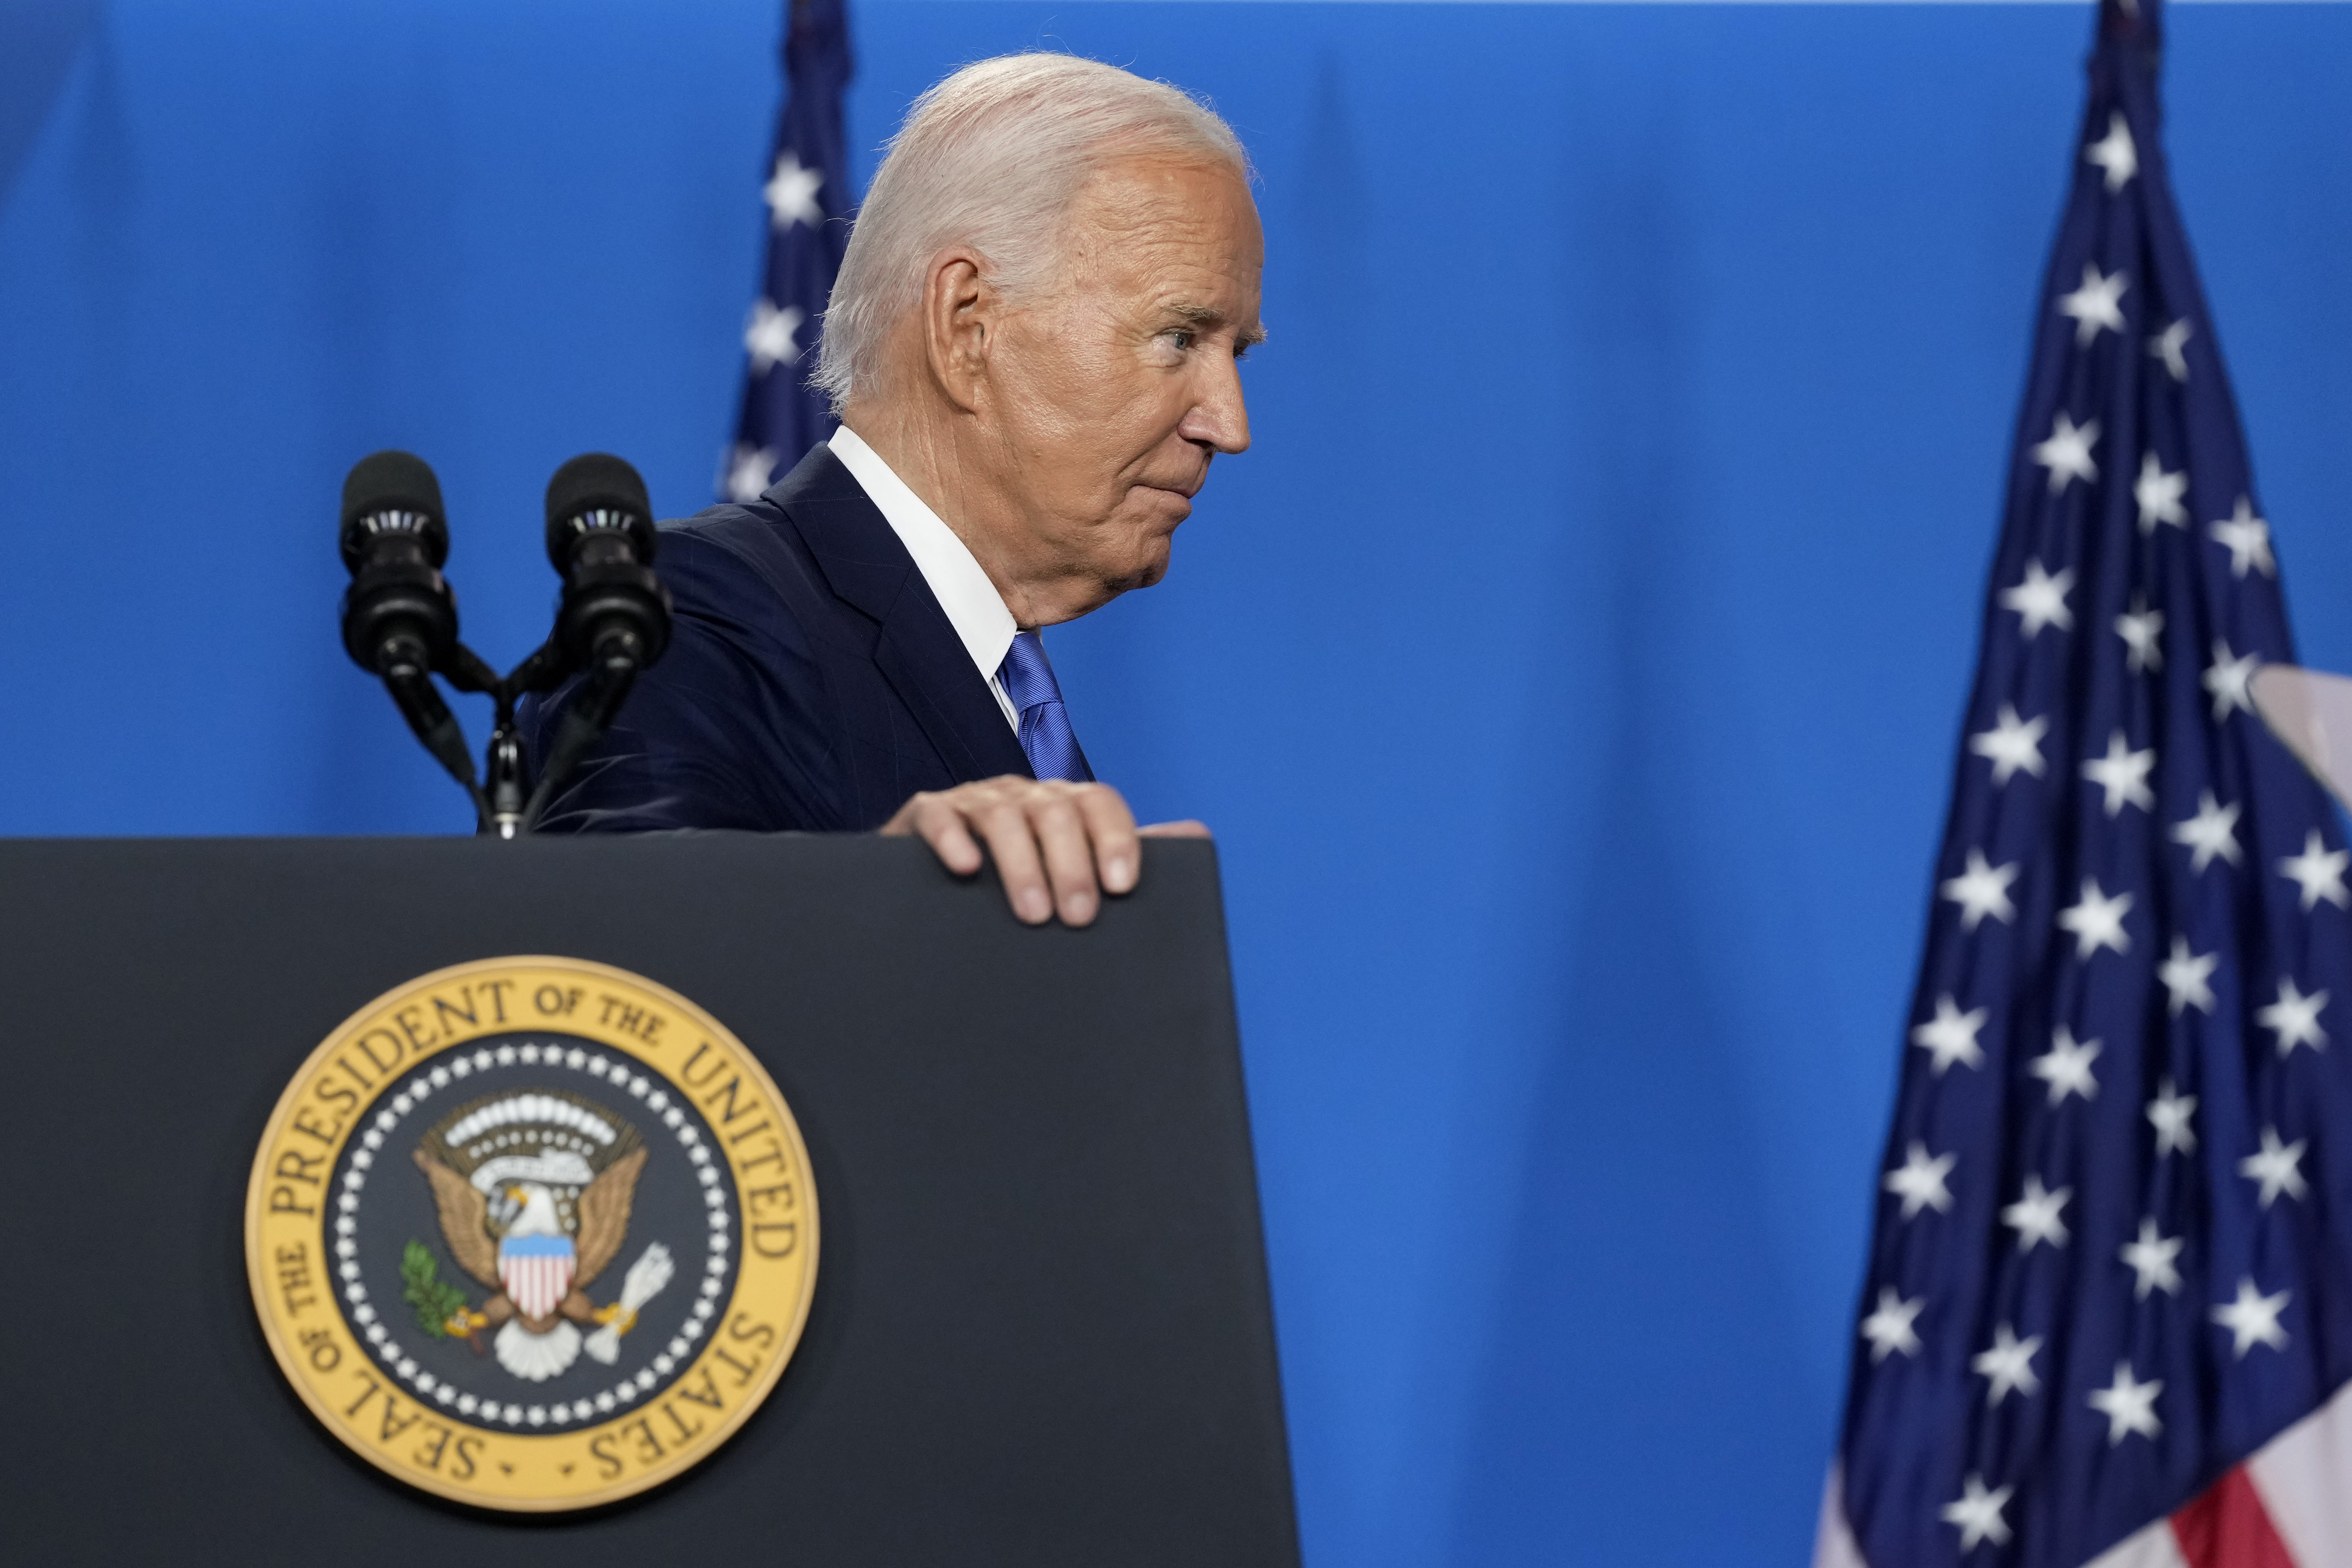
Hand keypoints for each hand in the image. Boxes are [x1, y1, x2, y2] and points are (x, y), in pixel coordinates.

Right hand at [881, 776, 1208, 926]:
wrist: (938, 899)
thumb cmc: (1021, 890)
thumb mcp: (1076, 874)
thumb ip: (1127, 857)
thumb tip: (1197, 832)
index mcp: (1065, 807)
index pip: (1100, 804)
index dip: (1116, 840)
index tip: (1122, 887)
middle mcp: (1023, 797)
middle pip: (1055, 812)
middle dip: (1071, 865)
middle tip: (1078, 917)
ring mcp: (974, 802)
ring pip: (1003, 815)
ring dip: (1021, 864)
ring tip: (1033, 914)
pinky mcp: (926, 814)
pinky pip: (938, 816)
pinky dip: (952, 840)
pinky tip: (966, 869)